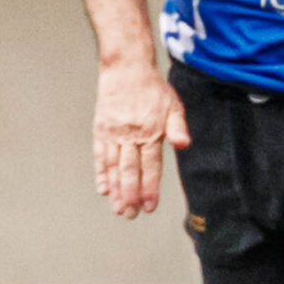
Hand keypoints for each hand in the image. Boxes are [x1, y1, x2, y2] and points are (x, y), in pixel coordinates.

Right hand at [93, 62, 189, 218]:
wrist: (126, 68)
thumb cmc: (153, 89)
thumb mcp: (173, 105)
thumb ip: (178, 127)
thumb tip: (184, 144)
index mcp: (150, 131)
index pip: (150, 166)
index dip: (149, 187)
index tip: (149, 206)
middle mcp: (130, 135)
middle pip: (129, 170)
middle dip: (130, 195)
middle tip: (130, 215)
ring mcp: (113, 133)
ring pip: (113, 166)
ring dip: (115, 189)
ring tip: (118, 209)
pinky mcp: (101, 130)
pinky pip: (100, 155)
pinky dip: (100, 173)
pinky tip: (103, 188)